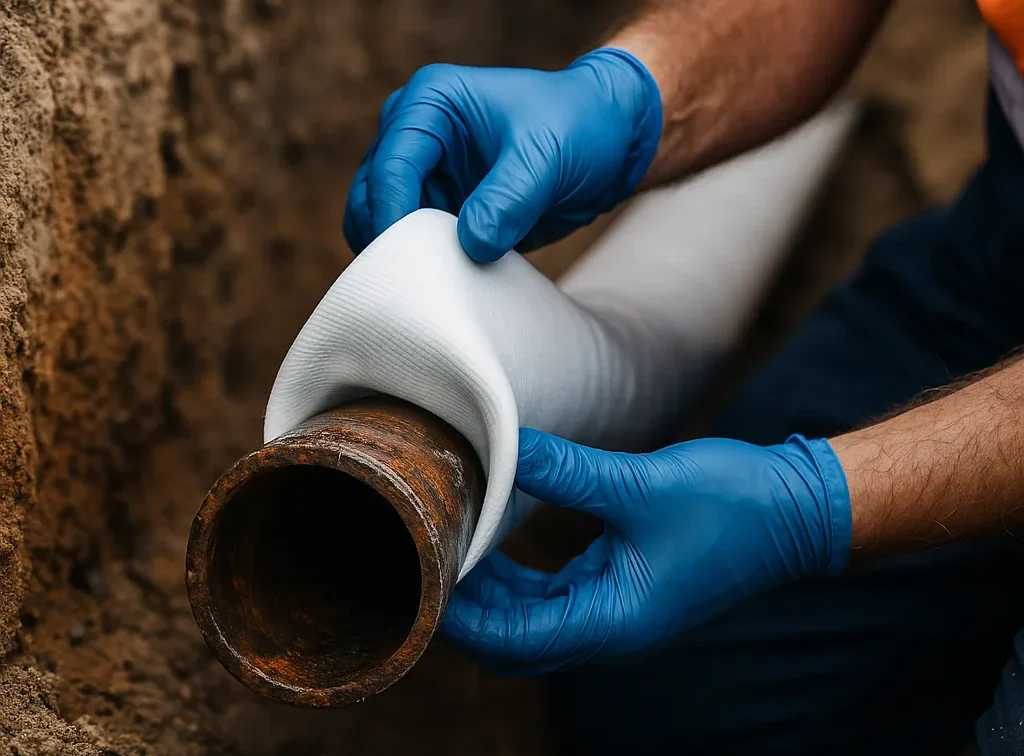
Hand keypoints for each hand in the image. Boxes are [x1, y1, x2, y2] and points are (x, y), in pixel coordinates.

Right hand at [343, 48, 661, 261]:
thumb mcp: (547, 156)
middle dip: (387, 239)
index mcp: (430, 103)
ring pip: (384, 225)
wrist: (611, 142)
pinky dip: (424, 265)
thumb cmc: (580, 126)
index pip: (391, 166)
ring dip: (402, 256)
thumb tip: (471, 245)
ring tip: (432, 286)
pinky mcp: (443, 208)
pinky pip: (415, 244)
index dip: (394, 216)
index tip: (412, 259)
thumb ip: (507, 199)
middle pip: (371, 197)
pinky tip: (447, 284)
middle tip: (415, 282)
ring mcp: (426, 175)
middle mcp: (415, 135)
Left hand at [441, 428, 851, 674]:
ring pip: (532, 619)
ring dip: (490, 593)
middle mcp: (611, 627)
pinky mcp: (624, 585)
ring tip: (451, 545)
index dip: (460, 617)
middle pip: (514, 640)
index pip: (512, 641)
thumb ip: (568, 470)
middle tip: (422, 558)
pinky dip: (520, 577)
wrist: (796, 510)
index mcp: (614, 621)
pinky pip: (555, 595)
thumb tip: (506, 445)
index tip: (419, 577)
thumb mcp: (641, 484)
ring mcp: (617, 609)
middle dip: (466, 609)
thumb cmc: (732, 504)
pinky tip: (497, 541)